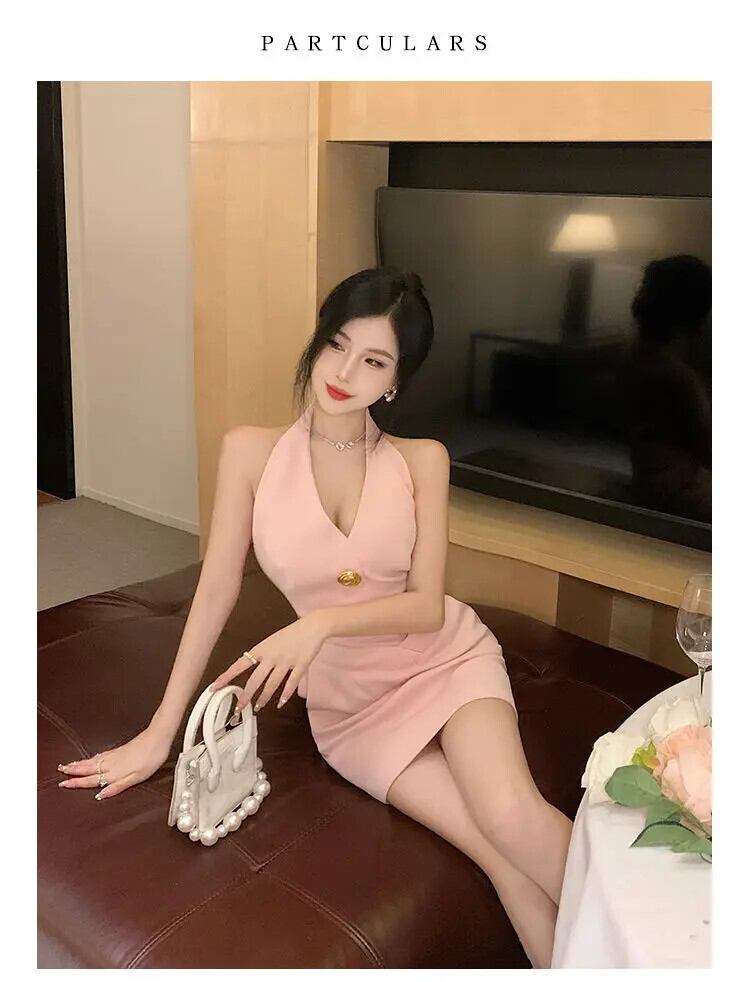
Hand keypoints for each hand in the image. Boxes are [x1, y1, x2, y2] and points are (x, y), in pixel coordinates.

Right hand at [56, 726, 172, 799]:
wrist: (158, 736)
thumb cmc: (151, 758)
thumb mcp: (137, 777)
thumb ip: (118, 786)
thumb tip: (101, 795)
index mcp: (115, 772)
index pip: (91, 779)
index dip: (77, 782)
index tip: (63, 783)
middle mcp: (112, 763)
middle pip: (88, 768)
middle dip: (73, 770)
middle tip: (60, 770)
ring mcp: (115, 755)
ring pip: (93, 761)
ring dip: (80, 763)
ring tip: (69, 765)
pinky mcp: (120, 749)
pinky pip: (100, 755)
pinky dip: (91, 758)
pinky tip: (91, 758)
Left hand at [208, 613, 327, 711]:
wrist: (312, 626)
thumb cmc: (291, 634)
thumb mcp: (271, 641)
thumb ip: (260, 654)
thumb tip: (247, 664)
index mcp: (262, 648)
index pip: (240, 664)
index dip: (227, 677)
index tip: (215, 686)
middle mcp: (272, 655)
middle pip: (255, 680)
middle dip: (246, 696)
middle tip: (239, 707)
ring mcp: (286, 661)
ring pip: (272, 684)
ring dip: (263, 698)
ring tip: (258, 707)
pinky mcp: (300, 665)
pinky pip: (291, 683)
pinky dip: (285, 695)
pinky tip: (280, 702)